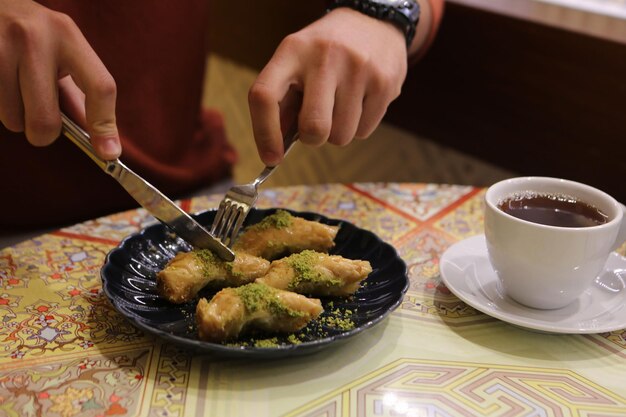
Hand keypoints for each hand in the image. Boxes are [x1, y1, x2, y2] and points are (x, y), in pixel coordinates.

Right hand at [0, 0, 120, 158]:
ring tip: (13, 88)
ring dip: (15, 117)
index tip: (108, 153)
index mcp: (67, 35)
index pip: (99, 87)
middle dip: (44, 132)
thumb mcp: (63, 53)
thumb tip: (103, 142)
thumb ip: (81, 96)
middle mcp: (33, 38)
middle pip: (46, 120)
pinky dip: (0, 108)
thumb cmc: (30, 36)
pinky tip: (1, 85)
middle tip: (39, 115)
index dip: (105, 126)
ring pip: (13, 121)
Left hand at [248, 7, 407, 165]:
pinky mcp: (384, 82)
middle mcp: (324, 56)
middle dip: (313, 138)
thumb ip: (283, 103)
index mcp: (292, 50)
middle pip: (314, 128)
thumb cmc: (325, 53)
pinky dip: (358, 127)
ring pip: (341, 136)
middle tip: (316, 125)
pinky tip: (359, 101)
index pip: (265, 96)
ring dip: (338, 132)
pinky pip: (363, 132)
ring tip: (340, 105)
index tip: (271, 157)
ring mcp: (358, 68)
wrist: (373, 22)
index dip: (264, 133)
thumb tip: (274, 148)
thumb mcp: (296, 63)